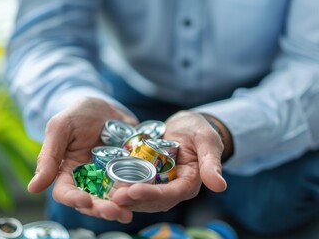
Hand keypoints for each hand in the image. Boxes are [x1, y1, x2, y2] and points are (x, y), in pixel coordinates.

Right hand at [27, 97, 136, 222]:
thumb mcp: (60, 128)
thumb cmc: (77, 115)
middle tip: (115, 212)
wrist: (104, 107)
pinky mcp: (126, 172)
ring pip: (111, 198)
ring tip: (129, 211)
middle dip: (102, 209)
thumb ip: (49, 156)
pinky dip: (135, 191)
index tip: (85, 200)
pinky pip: (130, 184)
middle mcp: (87, 179)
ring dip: (120, 207)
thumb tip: (32, 188)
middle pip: (92, 201)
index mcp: (67, 171)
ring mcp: (107, 177)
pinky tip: (142, 193)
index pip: (66, 192)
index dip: (74, 199)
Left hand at [111, 110, 226, 212]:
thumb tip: (219, 186)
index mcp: (188, 183)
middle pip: (152, 200)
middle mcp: (172, 188)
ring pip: (141, 196)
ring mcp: (159, 184)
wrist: (185, 125)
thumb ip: (211, 162)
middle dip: (133, 199)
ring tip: (106, 193)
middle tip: (114, 196)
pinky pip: (133, 184)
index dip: (152, 194)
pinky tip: (106, 183)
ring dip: (124, 196)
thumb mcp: (206, 140)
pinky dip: (121, 185)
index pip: (171, 194)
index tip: (133, 191)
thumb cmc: (198, 130)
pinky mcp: (147, 177)